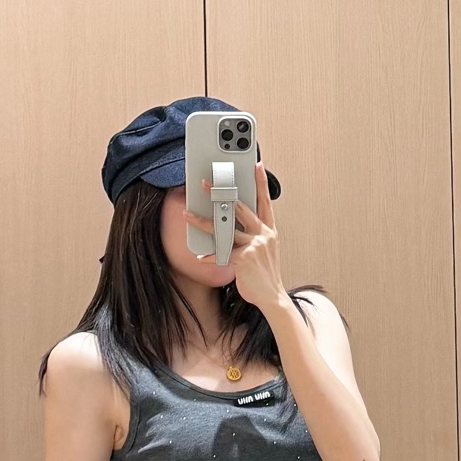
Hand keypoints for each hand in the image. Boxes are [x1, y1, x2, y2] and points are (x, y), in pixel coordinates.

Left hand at [183, 158, 287, 312]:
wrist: (272, 296)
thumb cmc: (265, 273)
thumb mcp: (265, 249)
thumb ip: (253, 233)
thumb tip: (234, 222)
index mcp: (269, 229)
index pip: (265, 201)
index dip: (261, 182)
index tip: (257, 165)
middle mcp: (263, 234)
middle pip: (239, 207)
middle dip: (220, 193)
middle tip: (205, 183)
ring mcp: (254, 245)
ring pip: (224, 228)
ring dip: (203, 222)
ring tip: (188, 215)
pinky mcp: (244, 258)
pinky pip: (222, 253)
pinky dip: (210, 255)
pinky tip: (201, 256)